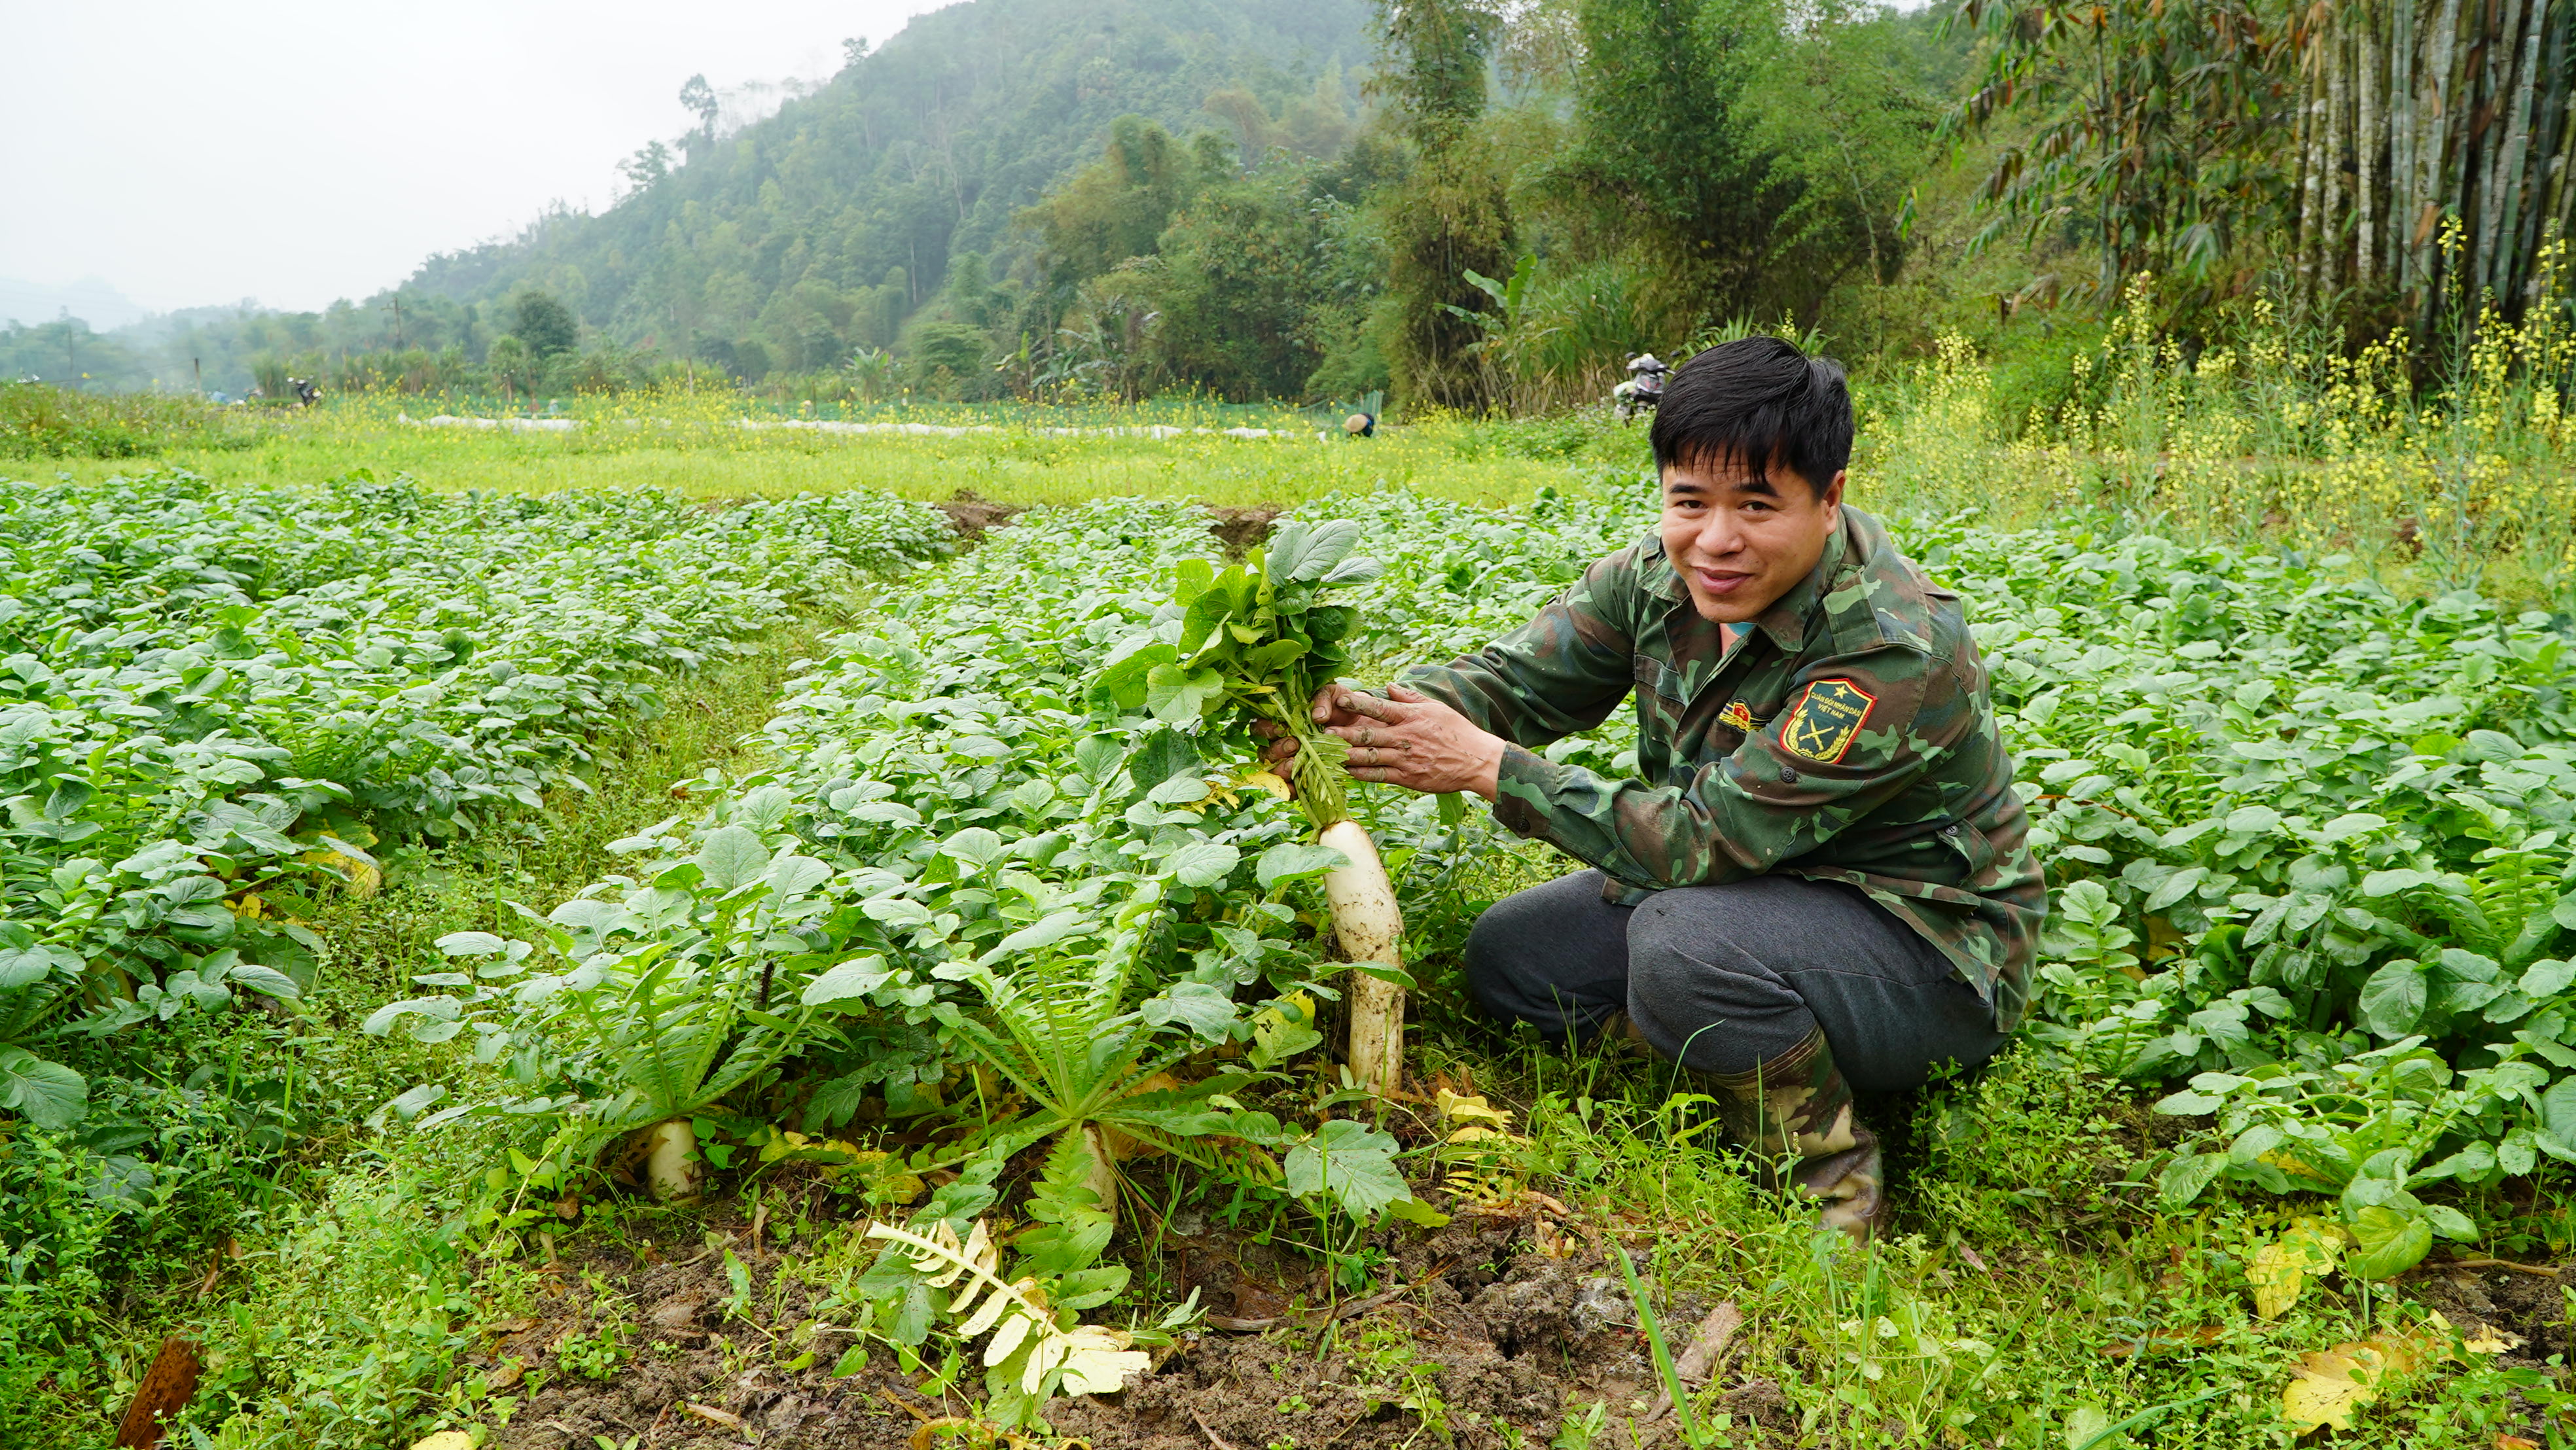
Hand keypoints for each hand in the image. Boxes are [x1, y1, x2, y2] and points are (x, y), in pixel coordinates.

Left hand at [1258, 683, 1505, 800]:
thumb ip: (1410, 697)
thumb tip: (1390, 686)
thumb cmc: (1456, 731)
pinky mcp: (1407, 778)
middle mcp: (1405, 737)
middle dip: (1342, 734)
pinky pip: (1378, 776)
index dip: (1358, 704)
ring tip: (1322, 754)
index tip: (1339, 699)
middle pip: (1368, 735)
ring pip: (1368, 757)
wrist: (1476, 760)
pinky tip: (1342, 773)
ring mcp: (1405, 759)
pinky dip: (1360, 774)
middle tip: (1319, 732)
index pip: (1380, 707)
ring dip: (1344, 756)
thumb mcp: (1435, 707)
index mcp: (1411, 717)